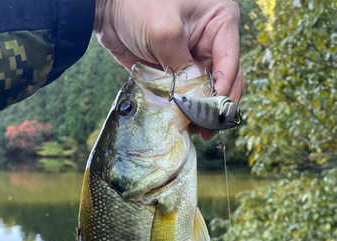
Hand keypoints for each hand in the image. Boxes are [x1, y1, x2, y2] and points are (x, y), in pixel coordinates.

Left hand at [93, 0, 243, 138]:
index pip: (230, 61)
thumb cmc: (139, 4)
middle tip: (207, 129)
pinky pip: (187, 96)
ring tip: (195, 130)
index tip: (212, 110)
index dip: (224, 89)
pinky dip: (185, 110)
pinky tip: (182, 124)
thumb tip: (194, 100)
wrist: (108, 8)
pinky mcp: (179, 73)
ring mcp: (196, 59)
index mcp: (220, 21)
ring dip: (202, 112)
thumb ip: (182, 68)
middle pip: (226, 81)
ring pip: (208, 93)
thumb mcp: (165, 33)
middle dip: (217, 105)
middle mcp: (212, 42)